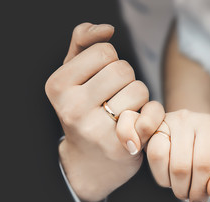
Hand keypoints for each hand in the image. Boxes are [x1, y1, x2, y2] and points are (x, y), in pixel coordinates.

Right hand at [45, 23, 164, 201]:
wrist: (89, 163)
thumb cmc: (84, 112)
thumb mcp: (74, 76)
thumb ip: (83, 43)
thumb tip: (107, 29)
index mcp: (58, 86)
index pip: (104, 51)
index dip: (110, 63)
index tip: (102, 82)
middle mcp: (71, 108)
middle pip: (123, 69)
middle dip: (126, 81)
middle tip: (115, 98)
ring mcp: (94, 130)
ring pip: (139, 89)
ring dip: (138, 99)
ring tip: (123, 113)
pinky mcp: (119, 146)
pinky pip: (151, 113)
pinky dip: (151, 115)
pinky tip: (138, 126)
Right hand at [146, 110, 209, 201]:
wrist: (195, 131)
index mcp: (209, 125)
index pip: (203, 163)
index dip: (200, 189)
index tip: (199, 201)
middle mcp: (186, 119)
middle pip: (181, 165)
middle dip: (184, 190)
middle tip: (188, 196)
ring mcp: (166, 121)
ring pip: (160, 157)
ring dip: (169, 182)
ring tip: (178, 186)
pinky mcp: (152, 128)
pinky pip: (150, 154)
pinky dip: (159, 174)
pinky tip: (169, 177)